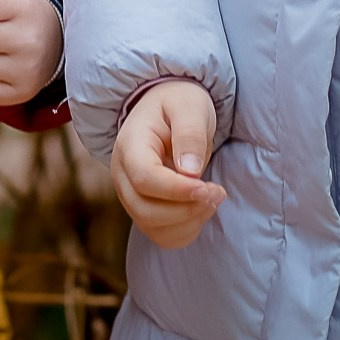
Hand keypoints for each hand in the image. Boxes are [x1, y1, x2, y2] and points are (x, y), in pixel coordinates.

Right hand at [112, 79, 224, 249]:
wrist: (169, 109)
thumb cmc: (179, 104)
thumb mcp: (189, 106)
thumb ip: (189, 135)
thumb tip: (190, 172)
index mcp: (129, 145)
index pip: (144, 179)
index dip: (177, 190)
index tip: (209, 187)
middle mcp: (122, 173)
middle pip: (144, 209)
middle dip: (186, 209)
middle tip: (217, 192)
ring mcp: (130, 194)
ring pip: (152, 227)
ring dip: (189, 221)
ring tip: (213, 197)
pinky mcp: (144, 209)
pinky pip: (162, 235)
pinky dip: (186, 231)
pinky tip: (201, 208)